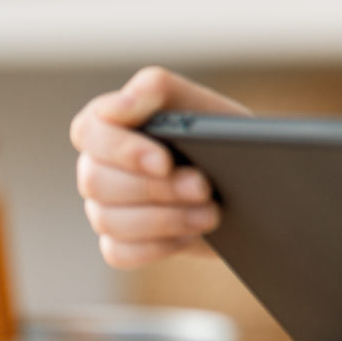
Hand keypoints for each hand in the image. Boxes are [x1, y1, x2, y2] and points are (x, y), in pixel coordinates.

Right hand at [70, 66, 251, 268]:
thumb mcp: (198, 104)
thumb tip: (120, 106)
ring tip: (210, 213)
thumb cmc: (219, 135)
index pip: (88, 132)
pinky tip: (190, 234)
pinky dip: (159, 245)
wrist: (253, 180)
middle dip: (156, 187)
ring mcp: (105, 207)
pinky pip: (120, 252)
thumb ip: (154, 88)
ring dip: (165, 218)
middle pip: (97, 181)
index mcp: (109, 125)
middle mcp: (99, 166)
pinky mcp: (120, 242)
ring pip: (109, 219)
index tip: (164, 161)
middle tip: (203, 187)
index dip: (121, 149)